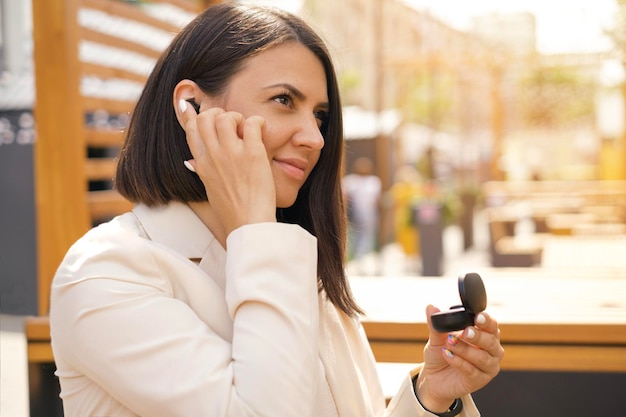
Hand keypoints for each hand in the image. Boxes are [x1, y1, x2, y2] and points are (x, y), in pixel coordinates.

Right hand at [178, 100, 276, 234]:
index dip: (190, 114)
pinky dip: (257, 122)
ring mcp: (232, 154)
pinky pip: (252, 123)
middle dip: (218, 114)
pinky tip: (261, 130)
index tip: (190, 105)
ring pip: (227, 117)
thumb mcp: (209, 189)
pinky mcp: (253, 154)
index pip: (190, 130)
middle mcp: (214, 155)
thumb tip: (191, 162)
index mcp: (202, 164)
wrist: (247, 224)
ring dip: (237, 117)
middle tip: (232, 123)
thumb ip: (202, 171)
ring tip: (246, 129)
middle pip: (207, 118)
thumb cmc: (232, 210)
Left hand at [415, 305, 503, 412]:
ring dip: (464, 349)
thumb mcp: (437, 337)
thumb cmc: (441, 353)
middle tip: (464, 332)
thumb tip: (431, 307)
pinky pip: (472, 371)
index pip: (492, 326)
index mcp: (485, 334)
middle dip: (477, 336)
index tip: (477, 317)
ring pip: (482, 357)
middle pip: (490, 341)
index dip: (486, 321)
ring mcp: (487, 367)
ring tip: (449, 344)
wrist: (433, 377)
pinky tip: (448, 355)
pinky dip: (459, 362)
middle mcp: (491, 350)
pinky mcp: (479, 381)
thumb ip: (436, 324)